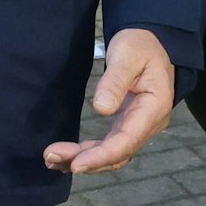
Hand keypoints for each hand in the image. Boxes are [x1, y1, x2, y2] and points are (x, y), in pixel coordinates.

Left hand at [43, 28, 175, 174]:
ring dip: (85, 159)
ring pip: (113, 153)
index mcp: (154, 108)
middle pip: (118, 153)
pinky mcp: (127, 124)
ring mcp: (139, 126)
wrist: (151, 41)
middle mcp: (149, 124)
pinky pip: (110, 145)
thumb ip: (115, 81)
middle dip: (86, 160)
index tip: (76, 164)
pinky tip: (69, 157)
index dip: (101, 156)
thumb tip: (101, 109)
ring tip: (53, 160)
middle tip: (52, 158)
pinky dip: (90, 153)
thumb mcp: (128, 55)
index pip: (127, 141)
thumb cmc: (140, 45)